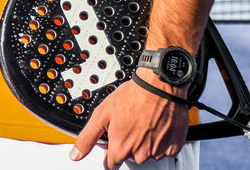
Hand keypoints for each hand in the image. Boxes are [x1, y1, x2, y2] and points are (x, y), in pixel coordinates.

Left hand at [70, 78, 188, 167]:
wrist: (160, 87)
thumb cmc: (133, 97)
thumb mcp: (102, 114)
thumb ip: (87, 138)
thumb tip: (76, 154)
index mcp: (120, 149)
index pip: (110, 164)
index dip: (108, 153)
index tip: (111, 143)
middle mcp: (140, 154)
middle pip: (129, 156)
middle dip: (127, 144)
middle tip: (128, 124)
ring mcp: (157, 151)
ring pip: (146, 152)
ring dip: (143, 141)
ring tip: (142, 121)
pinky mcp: (173, 147)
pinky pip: (163, 149)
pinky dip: (159, 140)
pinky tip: (155, 125)